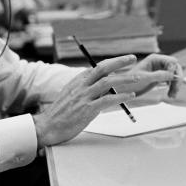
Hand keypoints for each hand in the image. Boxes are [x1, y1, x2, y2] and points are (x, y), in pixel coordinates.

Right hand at [32, 54, 179, 147]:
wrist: (47, 127)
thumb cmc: (61, 112)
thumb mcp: (72, 94)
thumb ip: (86, 88)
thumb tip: (104, 84)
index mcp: (78, 80)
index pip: (98, 66)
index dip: (114, 61)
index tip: (126, 59)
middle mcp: (81, 85)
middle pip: (102, 68)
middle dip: (119, 61)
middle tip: (133, 58)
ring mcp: (83, 97)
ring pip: (107, 82)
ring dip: (124, 78)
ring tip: (138, 77)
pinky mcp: (86, 110)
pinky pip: (106, 100)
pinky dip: (120, 96)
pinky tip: (130, 95)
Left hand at [121, 54, 182, 97]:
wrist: (124, 90)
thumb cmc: (131, 82)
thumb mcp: (145, 79)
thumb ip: (159, 75)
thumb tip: (173, 74)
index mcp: (154, 59)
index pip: (171, 61)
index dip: (174, 70)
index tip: (171, 80)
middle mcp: (159, 63)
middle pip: (175, 68)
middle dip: (177, 78)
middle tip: (175, 90)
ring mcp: (160, 70)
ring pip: (175, 75)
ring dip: (176, 85)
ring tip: (172, 96)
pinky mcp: (160, 77)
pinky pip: (171, 81)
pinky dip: (173, 87)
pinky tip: (171, 95)